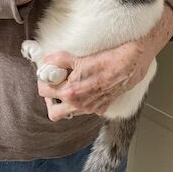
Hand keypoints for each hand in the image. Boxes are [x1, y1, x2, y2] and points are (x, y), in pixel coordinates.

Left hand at [37, 41, 152, 121]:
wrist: (128, 65)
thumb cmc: (107, 62)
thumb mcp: (79, 58)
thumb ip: (59, 60)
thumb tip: (48, 60)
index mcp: (71, 92)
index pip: (44, 91)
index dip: (43, 80)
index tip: (47, 74)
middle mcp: (79, 104)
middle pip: (53, 112)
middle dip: (50, 98)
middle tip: (54, 85)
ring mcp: (90, 109)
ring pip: (68, 113)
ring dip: (65, 102)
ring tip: (68, 86)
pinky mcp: (100, 109)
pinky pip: (84, 110)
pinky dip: (81, 101)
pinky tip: (85, 88)